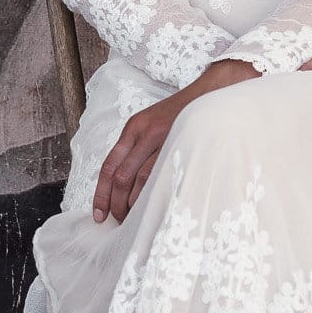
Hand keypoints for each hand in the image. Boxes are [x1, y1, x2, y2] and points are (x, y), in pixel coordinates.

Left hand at [90, 56, 258, 222]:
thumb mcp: (155, 124)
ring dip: (130, 202)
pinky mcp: (177, 144)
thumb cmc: (184, 114)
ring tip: (132, 217)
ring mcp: (160, 138)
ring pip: (135, 178)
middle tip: (116, 219)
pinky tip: (149, 206)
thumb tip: (126, 184)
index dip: (101, 193)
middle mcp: (142, 132)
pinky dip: (148, 194)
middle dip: (114, 202)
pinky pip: (156, 175)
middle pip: (119, 176)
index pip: (108, 165)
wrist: (212, 93)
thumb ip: (140, 148)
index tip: (99, 213)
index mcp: (133, 127)